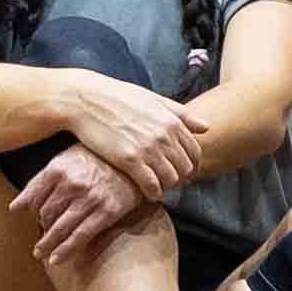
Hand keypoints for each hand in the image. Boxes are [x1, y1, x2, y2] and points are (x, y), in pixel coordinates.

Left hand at [11, 144, 151, 262]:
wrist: (133, 160)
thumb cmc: (96, 158)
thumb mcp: (65, 160)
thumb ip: (39, 182)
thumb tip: (14, 207)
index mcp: (58, 168)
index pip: (35, 198)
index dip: (32, 212)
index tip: (35, 219)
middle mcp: (71, 183)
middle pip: (46, 214)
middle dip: (41, 229)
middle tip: (39, 242)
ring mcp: (89, 199)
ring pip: (60, 228)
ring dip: (48, 245)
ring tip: (41, 254)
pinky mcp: (106, 212)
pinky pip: (81, 236)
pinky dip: (66, 250)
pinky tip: (56, 259)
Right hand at [48, 74, 205, 194]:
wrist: (85, 100)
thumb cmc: (118, 97)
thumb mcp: (153, 99)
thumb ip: (180, 114)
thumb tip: (206, 126)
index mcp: (172, 121)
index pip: (195, 152)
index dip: (191, 165)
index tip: (182, 171)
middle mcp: (164, 136)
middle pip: (185, 168)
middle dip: (180, 177)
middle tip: (168, 181)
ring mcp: (148, 149)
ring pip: (171, 180)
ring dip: (166, 186)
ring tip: (157, 185)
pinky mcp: (130, 161)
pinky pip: (152, 186)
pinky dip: (153, 193)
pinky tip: (146, 192)